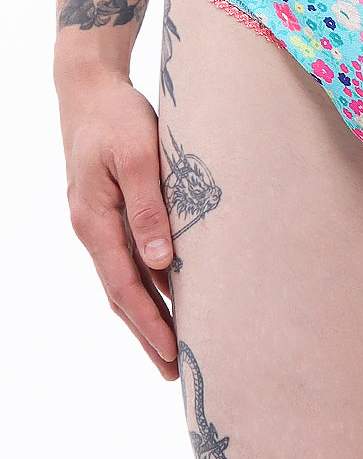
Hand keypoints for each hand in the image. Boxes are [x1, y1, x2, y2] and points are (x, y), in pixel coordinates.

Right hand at [56, 70, 178, 378]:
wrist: (91, 88)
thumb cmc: (116, 117)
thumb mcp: (139, 155)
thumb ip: (149, 207)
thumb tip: (162, 262)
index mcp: (95, 220)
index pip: (124, 286)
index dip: (148, 323)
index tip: (172, 354)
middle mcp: (93, 227)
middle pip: (121, 292)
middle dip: (147, 332)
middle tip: (176, 370)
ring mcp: (99, 219)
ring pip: (124, 277)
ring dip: (147, 311)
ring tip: (174, 343)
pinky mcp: (111, 207)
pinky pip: (128, 254)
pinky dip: (147, 280)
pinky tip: (168, 289)